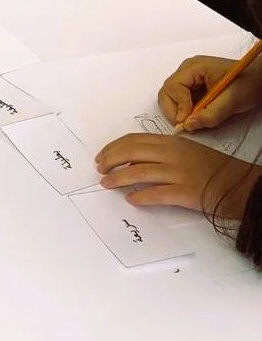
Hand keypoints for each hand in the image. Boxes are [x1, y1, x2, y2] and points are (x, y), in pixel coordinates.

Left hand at [95, 132, 259, 217]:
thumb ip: (162, 152)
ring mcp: (178, 173)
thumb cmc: (213, 168)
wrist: (240, 185)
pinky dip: (139, 197)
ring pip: (137, 173)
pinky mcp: (184, 193)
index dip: (113, 147)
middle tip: (99, 170)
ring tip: (106, 184)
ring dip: (117, 179)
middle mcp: (172, 154)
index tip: (102, 156)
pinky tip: (131, 200)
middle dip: (110, 161)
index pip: (134, 140)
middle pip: (131, 153)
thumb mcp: (187, 152)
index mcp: (172, 142)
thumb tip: (133, 161)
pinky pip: (154, 194)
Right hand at [159, 54, 261, 131]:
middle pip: (166, 93)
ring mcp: (188, 78)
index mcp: (194, 67)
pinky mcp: (192, 87)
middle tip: (185, 126)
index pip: (173, 87)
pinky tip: (197, 117)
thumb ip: (211, 114)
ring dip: (178, 113)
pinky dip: (185, 112)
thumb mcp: (232, 100)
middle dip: (173, 111)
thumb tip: (187, 125)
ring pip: (170, 98)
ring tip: (193, 122)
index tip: (187, 121)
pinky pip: (179, 101)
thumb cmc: (248, 83)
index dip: (178, 106)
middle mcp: (187, 71)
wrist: (259, 81)